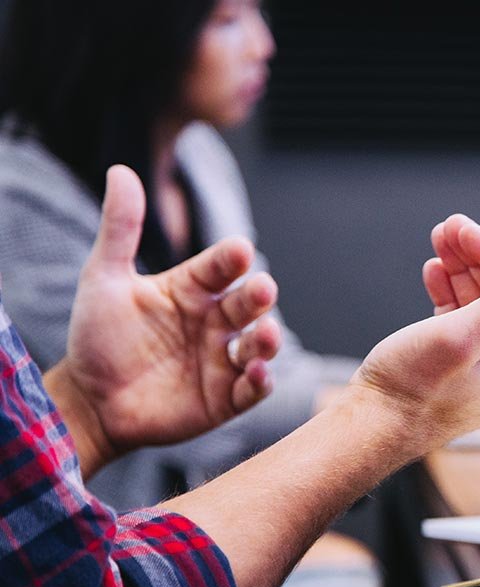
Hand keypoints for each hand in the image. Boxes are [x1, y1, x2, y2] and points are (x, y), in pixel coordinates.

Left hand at [47, 165, 281, 475]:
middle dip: (258, 297)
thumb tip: (121, 170)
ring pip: (258, 345)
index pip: (220, 268)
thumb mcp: (104, 279)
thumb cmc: (98, 338)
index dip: (231, 259)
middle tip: (263, 289)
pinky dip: (260, 382)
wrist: (89, 401)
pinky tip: (257, 373)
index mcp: (192, 290)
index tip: (239, 250)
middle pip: (247, 304)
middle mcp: (214, 322)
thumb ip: (120, 229)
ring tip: (266, 334)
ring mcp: (222, 360)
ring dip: (268, 340)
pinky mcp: (225, 399)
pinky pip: (252, 389)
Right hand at [422, 216, 479, 431]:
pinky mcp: (459, 366)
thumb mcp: (461, 337)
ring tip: (439, 242)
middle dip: (477, 256)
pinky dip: (450, 292)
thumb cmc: (412, 392)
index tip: (464, 229)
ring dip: (461, 269)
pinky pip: (463, 319)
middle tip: (448, 228)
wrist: (371, 429)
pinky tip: (434, 273)